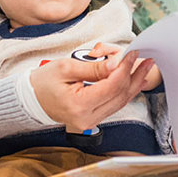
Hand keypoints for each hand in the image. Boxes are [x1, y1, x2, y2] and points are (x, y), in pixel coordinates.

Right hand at [29, 49, 154, 132]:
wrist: (30, 99)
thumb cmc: (43, 82)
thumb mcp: (66, 68)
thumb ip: (93, 68)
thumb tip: (116, 63)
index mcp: (78, 105)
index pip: (111, 86)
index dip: (125, 68)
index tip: (133, 53)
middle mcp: (86, 118)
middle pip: (120, 96)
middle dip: (135, 76)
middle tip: (147, 59)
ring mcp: (90, 122)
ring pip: (120, 102)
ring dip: (133, 84)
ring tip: (145, 68)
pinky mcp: (92, 120)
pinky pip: (113, 106)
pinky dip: (124, 92)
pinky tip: (133, 81)